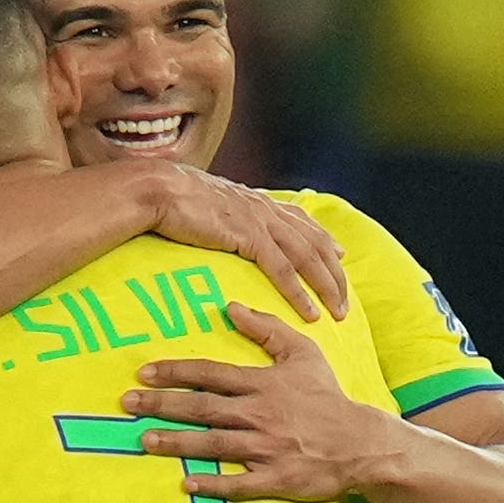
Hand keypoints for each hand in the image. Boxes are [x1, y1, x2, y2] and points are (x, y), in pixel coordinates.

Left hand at [122, 301, 398, 502]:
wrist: (361, 442)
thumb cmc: (328, 396)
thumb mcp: (304, 353)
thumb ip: (267, 328)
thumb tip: (232, 307)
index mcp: (263, 384)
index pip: (210, 375)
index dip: (175, 372)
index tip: (144, 373)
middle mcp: (259, 415)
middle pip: (202, 408)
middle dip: (162, 405)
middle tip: (127, 404)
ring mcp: (266, 449)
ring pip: (213, 445)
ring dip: (177, 443)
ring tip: (144, 439)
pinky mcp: (275, 479)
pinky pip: (239, 484)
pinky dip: (213, 485)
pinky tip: (187, 484)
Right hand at [143, 165, 349, 321]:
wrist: (157, 189)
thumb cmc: (170, 197)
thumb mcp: (206, 202)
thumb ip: (223, 212)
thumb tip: (219, 220)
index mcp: (256, 200)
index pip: (301, 219)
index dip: (323, 237)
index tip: (339, 254)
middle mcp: (265, 208)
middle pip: (315, 242)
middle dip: (335, 272)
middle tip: (346, 298)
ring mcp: (260, 221)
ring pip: (308, 257)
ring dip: (327, 287)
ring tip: (339, 312)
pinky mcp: (249, 237)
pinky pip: (283, 270)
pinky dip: (300, 294)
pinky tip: (310, 313)